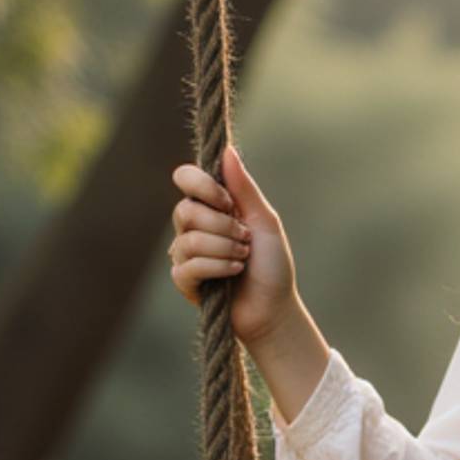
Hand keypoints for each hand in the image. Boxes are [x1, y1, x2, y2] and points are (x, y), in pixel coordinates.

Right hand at [169, 143, 297, 347]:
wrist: (274, 308)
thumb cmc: (272, 264)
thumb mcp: (264, 220)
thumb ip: (244, 188)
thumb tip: (228, 151)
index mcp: (212, 206)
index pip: (185, 178)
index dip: (202, 186)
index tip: (228, 202)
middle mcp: (194, 225)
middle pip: (185, 210)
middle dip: (223, 226)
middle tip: (246, 240)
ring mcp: (186, 252)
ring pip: (188, 239)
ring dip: (225, 249)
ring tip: (244, 258)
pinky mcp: (184, 279)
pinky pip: (189, 266)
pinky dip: (218, 268)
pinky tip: (235, 274)